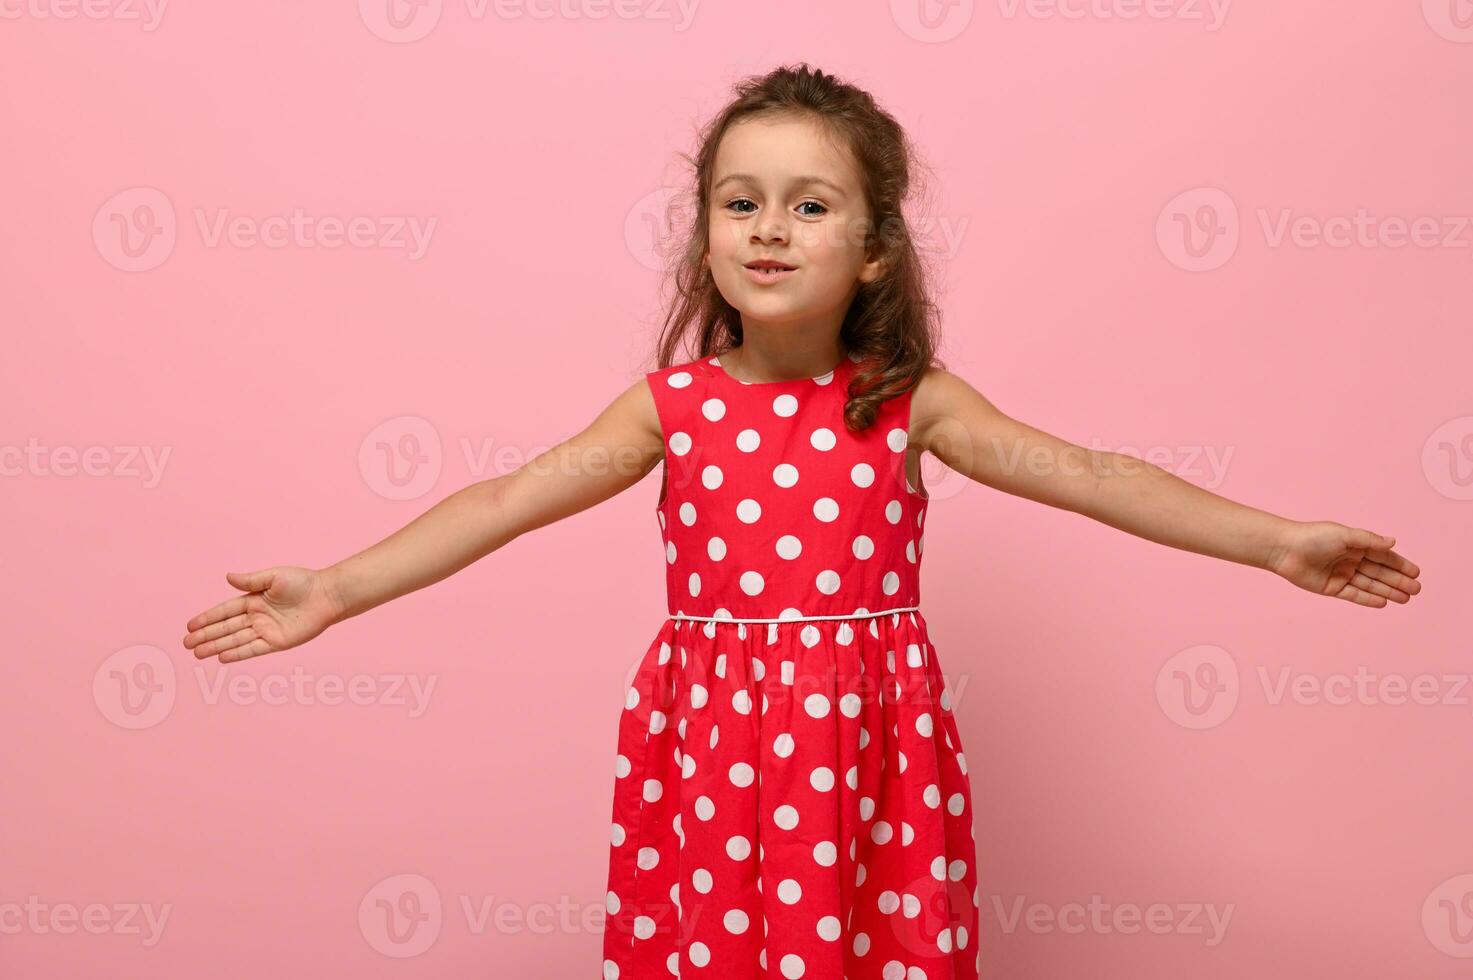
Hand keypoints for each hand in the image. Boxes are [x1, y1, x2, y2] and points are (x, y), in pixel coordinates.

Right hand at [183, 566, 342, 662]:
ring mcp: (266, 630)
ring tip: (196, 653)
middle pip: (226, 628)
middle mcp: (257, 616)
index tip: (190, 625)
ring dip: (216, 646)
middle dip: (206, 635)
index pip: (225, 611)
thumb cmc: (303, 582)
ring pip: (235, 640)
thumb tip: (227, 577)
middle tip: (186, 643)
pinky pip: (253, 649)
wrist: (327, 596)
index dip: (207, 618)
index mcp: (254, 599)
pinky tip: (221, 657)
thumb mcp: (274, 576)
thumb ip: (250, 581)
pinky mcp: (277, 642)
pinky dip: (237, 654)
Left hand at [1267, 522, 1421, 606]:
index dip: (1400, 565)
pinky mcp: (1331, 588)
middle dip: (1398, 581)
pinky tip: (1384, 602)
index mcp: (1355, 545)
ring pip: (1369, 585)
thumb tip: (1393, 542)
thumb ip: (1369, 540)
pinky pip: (1354, 595)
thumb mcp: (1344, 535)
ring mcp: (1341, 575)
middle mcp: (1350, 560)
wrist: (1285, 550)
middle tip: (1417, 590)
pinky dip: (1368, 599)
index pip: (1383, 557)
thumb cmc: (1314, 537)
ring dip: (1388, 591)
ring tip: (1406, 599)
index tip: (1416, 573)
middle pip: (1379, 573)